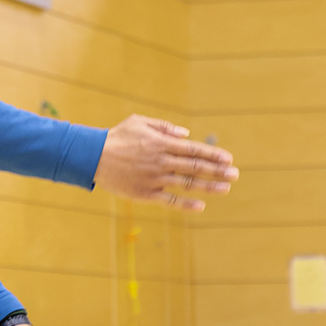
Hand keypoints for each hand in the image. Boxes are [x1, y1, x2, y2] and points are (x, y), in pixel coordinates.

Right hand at [93, 114, 238, 211]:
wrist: (92, 156)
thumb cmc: (116, 137)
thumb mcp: (138, 122)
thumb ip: (164, 127)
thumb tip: (186, 134)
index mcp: (161, 143)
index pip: (194, 149)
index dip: (213, 154)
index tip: (229, 159)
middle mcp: (161, 161)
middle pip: (195, 166)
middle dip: (218, 170)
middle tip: (235, 174)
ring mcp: (154, 178)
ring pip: (187, 183)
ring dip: (209, 187)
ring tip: (226, 189)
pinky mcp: (145, 193)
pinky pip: (169, 200)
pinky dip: (186, 204)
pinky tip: (201, 206)